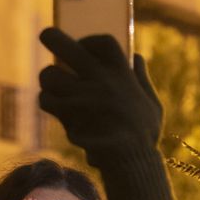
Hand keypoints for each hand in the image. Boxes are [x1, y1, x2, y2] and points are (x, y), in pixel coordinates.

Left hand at [38, 27, 162, 161]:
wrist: (132, 164)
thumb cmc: (144, 136)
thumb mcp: (152, 104)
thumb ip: (142, 79)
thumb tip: (137, 57)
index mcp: (123, 73)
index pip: (102, 42)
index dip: (90, 40)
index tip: (84, 45)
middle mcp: (100, 80)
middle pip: (65, 46)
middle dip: (52, 36)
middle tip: (46, 35)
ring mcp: (82, 97)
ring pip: (49, 75)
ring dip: (48, 81)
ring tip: (53, 87)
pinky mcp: (68, 116)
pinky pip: (47, 101)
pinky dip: (48, 103)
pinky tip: (54, 107)